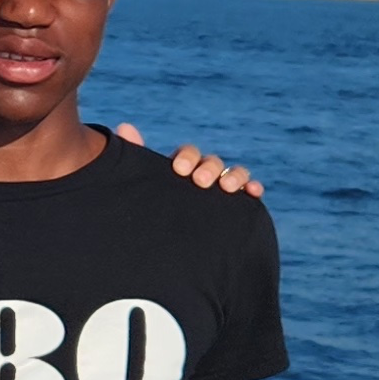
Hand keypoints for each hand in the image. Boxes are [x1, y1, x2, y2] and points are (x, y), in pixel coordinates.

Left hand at [114, 123, 263, 196]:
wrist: (160, 253)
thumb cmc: (149, 211)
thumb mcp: (141, 184)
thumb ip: (135, 157)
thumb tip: (125, 126)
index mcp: (180, 170)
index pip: (188, 153)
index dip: (187, 156)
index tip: (179, 169)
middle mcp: (202, 177)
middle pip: (212, 162)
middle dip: (208, 168)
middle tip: (200, 181)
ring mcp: (220, 191)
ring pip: (234, 174)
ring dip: (234, 175)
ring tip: (227, 188)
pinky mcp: (235, 207)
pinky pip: (249, 192)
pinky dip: (254, 188)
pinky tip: (253, 192)